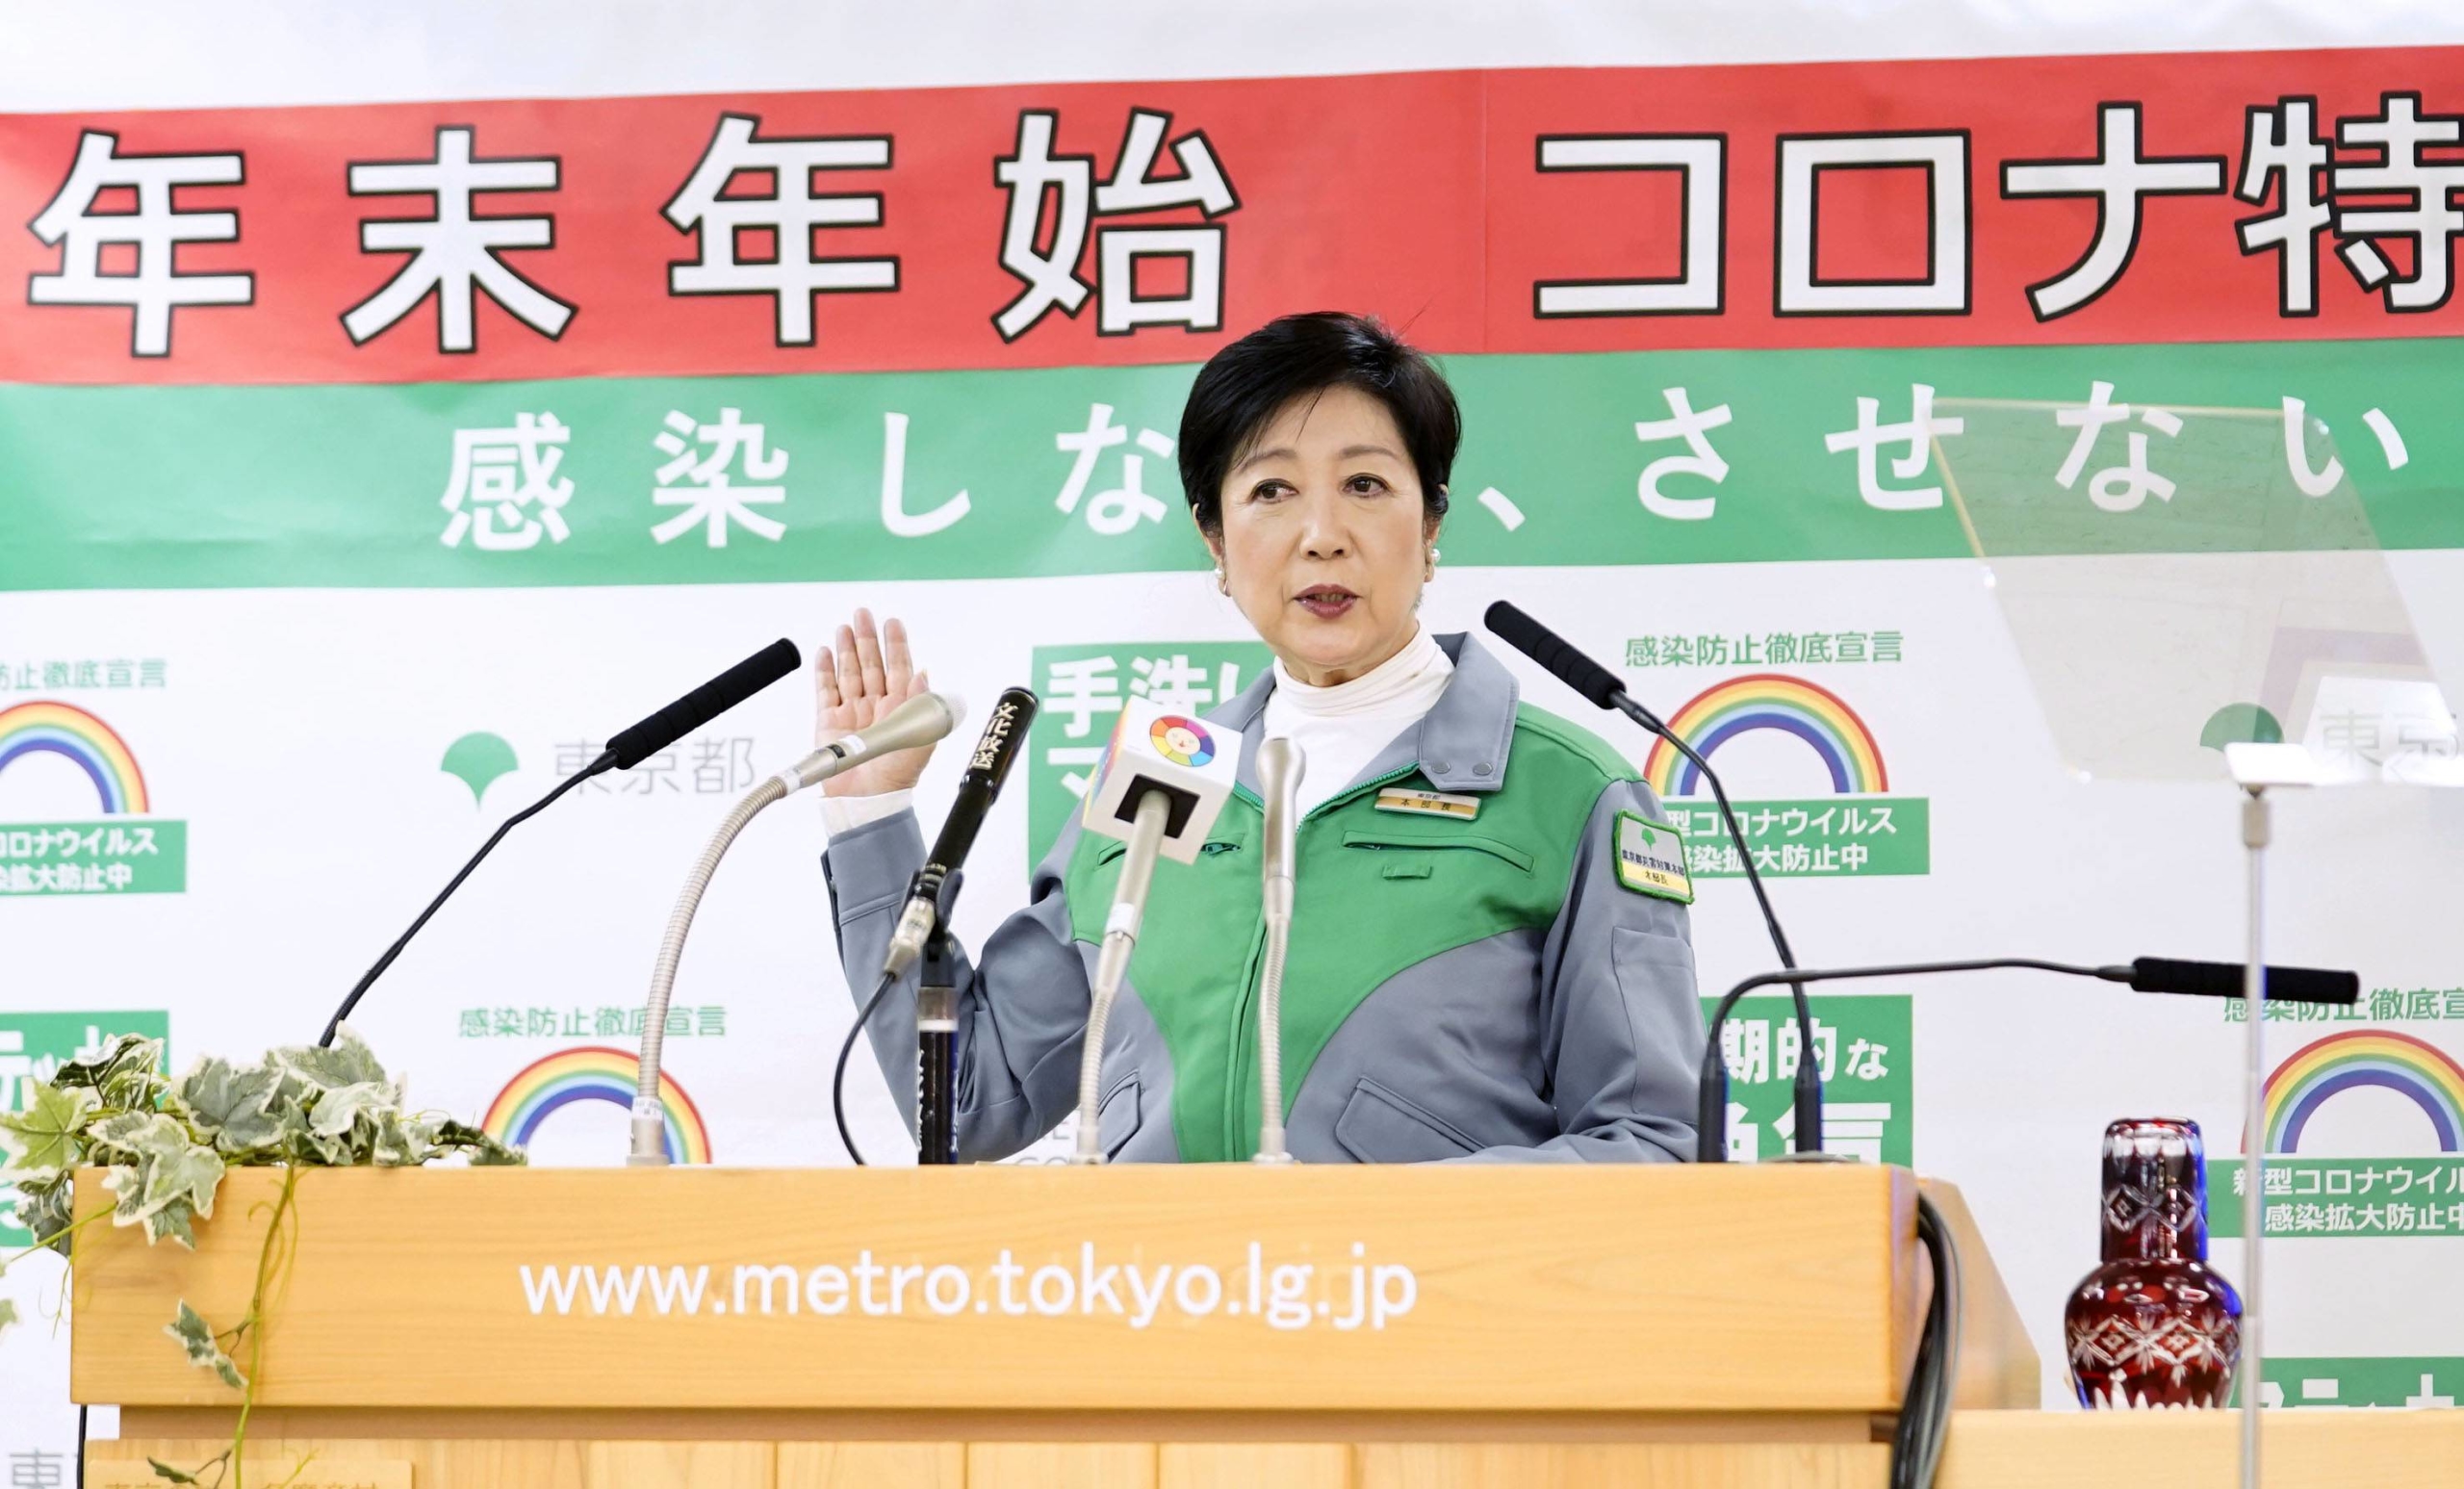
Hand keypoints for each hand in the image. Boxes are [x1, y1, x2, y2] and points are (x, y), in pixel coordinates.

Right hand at [814, 608, 935, 796]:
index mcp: (900, 708)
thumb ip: (922, 702)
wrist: (867, 799)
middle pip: (871, 664)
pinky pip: (825, 690)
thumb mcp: (920, 737)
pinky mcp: (828, 722)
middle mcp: (876, 706)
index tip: (893, 622)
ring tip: (845, 627)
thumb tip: (924, 672)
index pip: (899, 667)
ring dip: (847, 648)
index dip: (896, 645)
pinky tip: (825, 651)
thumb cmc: (897, 774)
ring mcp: (852, 712)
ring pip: (848, 672)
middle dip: (867, 638)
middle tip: (863, 613)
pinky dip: (824, 670)